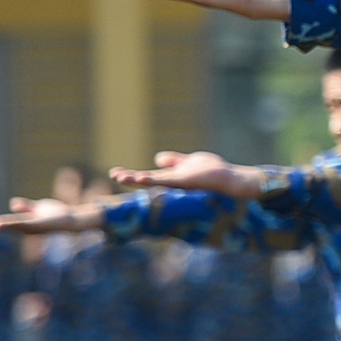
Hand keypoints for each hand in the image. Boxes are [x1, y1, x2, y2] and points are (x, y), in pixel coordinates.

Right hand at [0, 197, 103, 234]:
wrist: (72, 219)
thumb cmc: (57, 214)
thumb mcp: (37, 207)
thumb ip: (25, 206)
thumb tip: (12, 204)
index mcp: (24, 223)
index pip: (5, 222)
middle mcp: (26, 227)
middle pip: (5, 226)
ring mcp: (31, 227)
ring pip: (11, 226)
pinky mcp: (38, 225)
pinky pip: (22, 224)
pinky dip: (11, 224)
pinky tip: (1, 224)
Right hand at [110, 151, 267, 198]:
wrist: (228, 178)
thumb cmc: (211, 171)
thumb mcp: (187, 162)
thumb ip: (173, 161)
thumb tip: (157, 158)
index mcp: (172, 176)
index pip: (148, 175)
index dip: (132, 174)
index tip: (115, 172)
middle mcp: (172, 181)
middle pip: (147, 180)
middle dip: (130, 178)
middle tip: (112, 175)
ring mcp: (178, 182)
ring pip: (153, 181)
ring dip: (137, 180)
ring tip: (121, 177)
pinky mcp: (185, 181)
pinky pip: (167, 181)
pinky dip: (153, 179)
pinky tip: (141, 177)